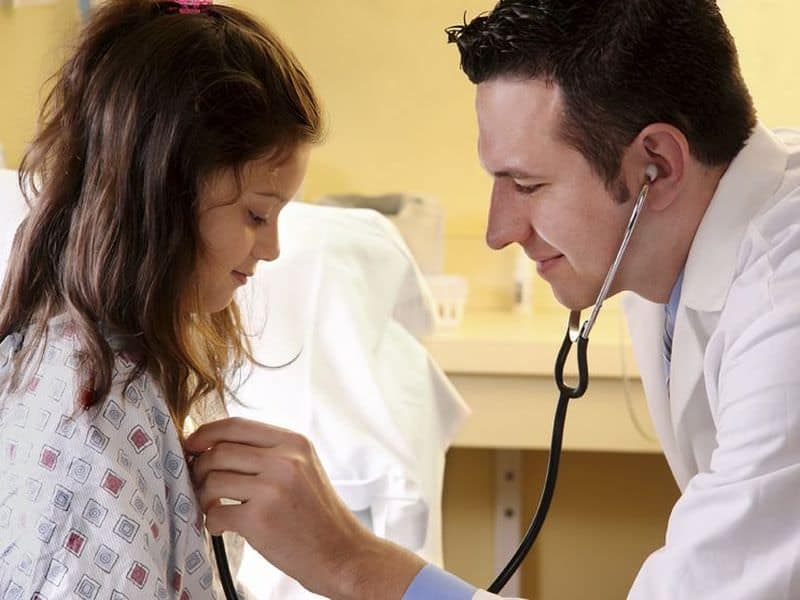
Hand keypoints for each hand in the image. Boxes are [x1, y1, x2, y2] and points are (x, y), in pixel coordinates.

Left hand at [184, 417, 424, 599]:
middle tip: (200, 485)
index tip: (191, 445)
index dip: (206, 433)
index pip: (236, 425)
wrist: (342, 553)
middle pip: (218, 452)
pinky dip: (212, 522)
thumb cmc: (316, 514)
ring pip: (212, 480)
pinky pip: (216, 512)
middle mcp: (284, 460)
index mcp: (294, 442)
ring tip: (213, 508)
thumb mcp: (302, 468)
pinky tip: (223, 528)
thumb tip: (214, 446)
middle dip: (199, 469)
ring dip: (203, 497)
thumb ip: (267, 453)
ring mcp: (272, 488)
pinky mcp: (260, 519)